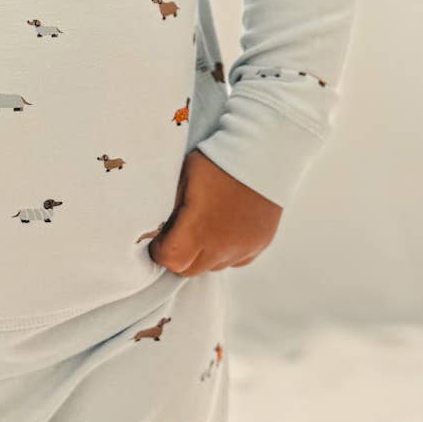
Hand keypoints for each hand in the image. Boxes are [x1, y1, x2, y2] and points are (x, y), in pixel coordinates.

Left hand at [146, 148, 282, 276]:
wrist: (264, 151)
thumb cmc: (217, 160)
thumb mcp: (183, 177)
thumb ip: (170, 208)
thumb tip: (159, 227)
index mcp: (199, 228)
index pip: (170, 260)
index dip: (160, 251)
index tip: (158, 238)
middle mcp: (222, 246)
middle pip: (190, 270)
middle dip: (178, 256)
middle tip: (176, 234)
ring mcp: (244, 248)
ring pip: (213, 266)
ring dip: (203, 254)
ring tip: (203, 227)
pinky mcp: (260, 244)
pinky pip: (235, 260)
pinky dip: (225, 251)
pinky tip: (225, 228)